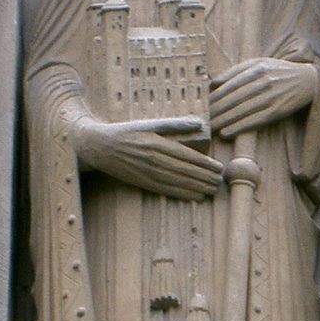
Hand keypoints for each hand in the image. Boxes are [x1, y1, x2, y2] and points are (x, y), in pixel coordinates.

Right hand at [72, 116, 222, 200]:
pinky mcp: (142, 182)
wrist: (99, 147)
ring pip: (177, 182)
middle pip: (185, 170)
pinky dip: (182, 194)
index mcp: (157, 143)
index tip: (219, 167)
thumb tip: (199, 123)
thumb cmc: (127, 132)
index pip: (187, 155)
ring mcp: (147, 173)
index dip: (205, 163)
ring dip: (197, 187)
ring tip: (212, 190)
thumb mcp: (149, 123)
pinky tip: (194, 196)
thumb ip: (175, 124)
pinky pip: (166, 190)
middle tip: (220, 182)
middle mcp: (154, 160)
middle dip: (204, 177)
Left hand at [209, 58, 316, 138]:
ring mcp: (272, 96)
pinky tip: (227, 132)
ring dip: (224, 121)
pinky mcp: (278, 110)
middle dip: (216, 111)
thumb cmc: (278, 71)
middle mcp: (263, 81)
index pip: (230, 85)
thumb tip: (213, 83)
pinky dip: (239, 127)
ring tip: (210, 129)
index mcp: (256, 68)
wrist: (308, 79)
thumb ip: (235, 71)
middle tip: (201, 121)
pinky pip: (255, 121)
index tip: (202, 106)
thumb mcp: (259, 63)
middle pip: (234, 99)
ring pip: (242, 111)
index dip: (214, 97)